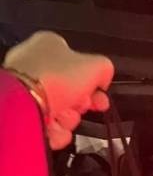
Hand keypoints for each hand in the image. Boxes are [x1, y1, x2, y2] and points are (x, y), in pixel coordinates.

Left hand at [4, 31, 114, 149]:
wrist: (26, 105)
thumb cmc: (54, 78)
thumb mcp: (96, 65)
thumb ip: (105, 69)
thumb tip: (104, 77)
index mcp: (50, 45)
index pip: (79, 65)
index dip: (94, 83)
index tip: (102, 95)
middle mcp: (37, 66)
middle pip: (72, 92)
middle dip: (81, 104)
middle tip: (82, 105)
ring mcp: (29, 90)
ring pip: (61, 111)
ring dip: (69, 118)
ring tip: (63, 116)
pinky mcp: (24, 113)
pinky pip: (48, 125)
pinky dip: (55, 130)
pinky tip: (54, 128)